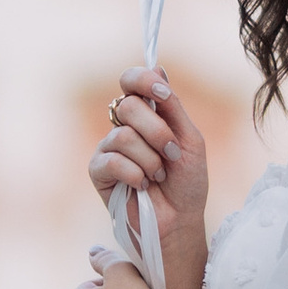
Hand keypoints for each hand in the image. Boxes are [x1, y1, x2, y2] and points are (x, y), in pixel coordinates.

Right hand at [89, 65, 210, 288]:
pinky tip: (142, 186)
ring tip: (158, 175)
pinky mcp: (98, 171)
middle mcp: (124, 126)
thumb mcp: (189, 140)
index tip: (163, 95)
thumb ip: (172, 106)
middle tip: (171, 155)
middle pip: (128, 105)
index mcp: (147, 114)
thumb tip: (158, 67)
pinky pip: (112, 160)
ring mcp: (109, 148)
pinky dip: (135, 174)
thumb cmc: (187, 183)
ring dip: (150, 159)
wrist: (180, 221)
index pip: (131, 80)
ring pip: (123, 135)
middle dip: (157, 132)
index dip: (143, 80)